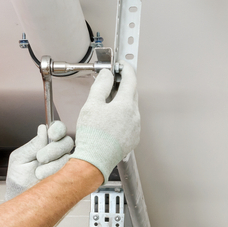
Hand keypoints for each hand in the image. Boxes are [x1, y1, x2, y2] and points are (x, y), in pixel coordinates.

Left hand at [5, 121, 72, 199]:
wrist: (20, 196)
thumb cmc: (19, 178)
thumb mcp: (20, 158)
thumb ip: (33, 144)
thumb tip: (43, 129)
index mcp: (45, 143)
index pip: (58, 128)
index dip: (58, 129)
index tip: (52, 134)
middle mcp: (57, 151)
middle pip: (67, 142)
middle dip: (53, 149)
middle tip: (40, 158)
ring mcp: (64, 164)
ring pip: (68, 157)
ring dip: (53, 165)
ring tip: (39, 173)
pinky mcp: (68, 176)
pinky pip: (70, 170)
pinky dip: (57, 174)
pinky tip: (48, 177)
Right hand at [70, 63, 139, 180]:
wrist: (94, 160)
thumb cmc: (92, 136)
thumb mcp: (92, 105)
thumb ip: (101, 86)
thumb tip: (107, 74)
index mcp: (126, 105)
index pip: (131, 80)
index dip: (126, 69)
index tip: (121, 65)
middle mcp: (135, 116)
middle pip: (132, 93)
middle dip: (123, 84)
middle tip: (111, 80)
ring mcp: (135, 128)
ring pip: (131, 108)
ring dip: (122, 101)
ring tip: (107, 102)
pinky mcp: (133, 138)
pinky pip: (130, 121)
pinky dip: (122, 115)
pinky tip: (110, 119)